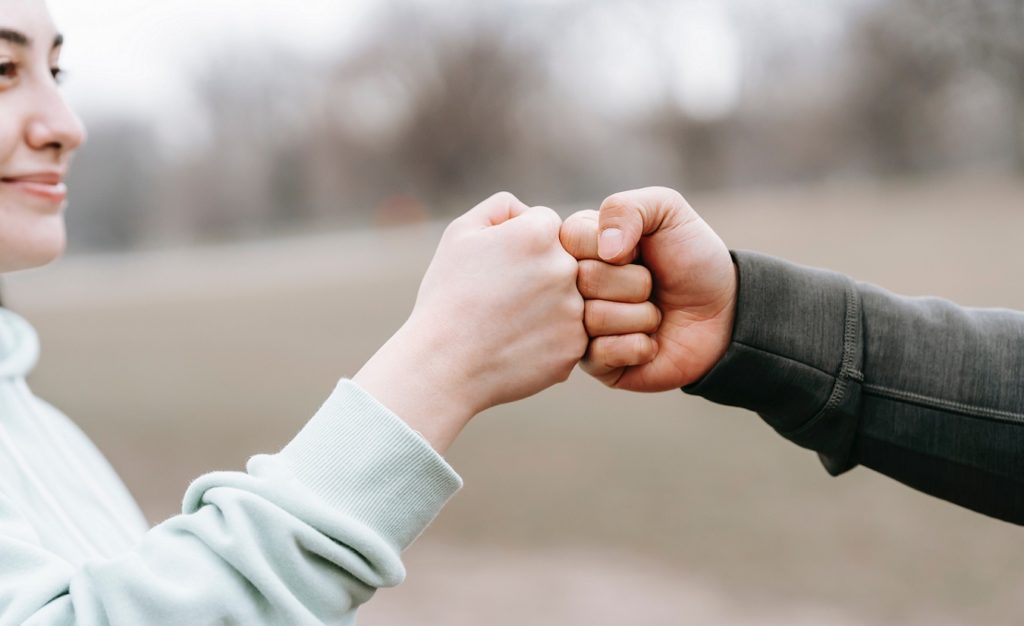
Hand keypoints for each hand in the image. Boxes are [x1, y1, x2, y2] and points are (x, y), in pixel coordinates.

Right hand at [355, 192, 586, 451]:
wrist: (443, 364)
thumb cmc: (447, 296)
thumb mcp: (460, 234)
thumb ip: (501, 208)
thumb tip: (528, 211)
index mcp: (539, 233)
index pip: (546, 224)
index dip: (518, 245)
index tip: (497, 268)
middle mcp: (565, 267)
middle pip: (562, 260)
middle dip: (537, 274)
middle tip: (501, 299)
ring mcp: (574, 310)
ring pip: (568, 298)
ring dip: (545, 307)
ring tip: (506, 324)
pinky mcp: (575, 347)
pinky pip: (568, 334)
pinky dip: (547, 339)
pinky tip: (516, 345)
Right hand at [560, 186, 735, 391]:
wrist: (725, 313)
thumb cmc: (692, 258)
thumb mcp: (667, 212)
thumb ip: (627, 208)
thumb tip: (605, 250)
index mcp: (580, 245)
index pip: (571, 238)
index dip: (616, 245)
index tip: (638, 250)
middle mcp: (573, 286)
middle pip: (584, 279)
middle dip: (635, 282)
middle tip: (652, 285)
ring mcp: (581, 325)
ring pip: (594, 318)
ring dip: (641, 315)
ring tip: (654, 313)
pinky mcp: (595, 363)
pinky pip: (601, 354)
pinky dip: (638, 345)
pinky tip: (650, 342)